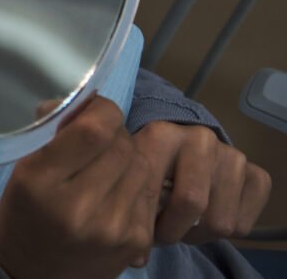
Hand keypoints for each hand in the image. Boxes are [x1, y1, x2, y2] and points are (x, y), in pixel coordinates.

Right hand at [0, 96, 158, 278]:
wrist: (32, 275)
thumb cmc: (25, 213)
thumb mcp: (25, 169)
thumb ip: (55, 134)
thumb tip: (88, 100)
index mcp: (41, 182)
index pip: (95, 129)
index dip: (100, 109)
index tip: (91, 110)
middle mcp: (79, 208)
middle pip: (122, 145)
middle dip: (113, 132)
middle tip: (97, 138)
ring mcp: (112, 228)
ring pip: (141, 164)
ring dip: (127, 155)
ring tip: (106, 165)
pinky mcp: (135, 242)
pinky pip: (148, 192)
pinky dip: (135, 182)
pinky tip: (116, 190)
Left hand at [132, 121, 270, 244]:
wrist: (184, 151)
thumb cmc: (153, 168)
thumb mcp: (135, 179)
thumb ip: (133, 207)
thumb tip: (139, 256)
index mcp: (162, 135)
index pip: (154, 191)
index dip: (146, 223)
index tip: (143, 234)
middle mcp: (201, 139)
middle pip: (192, 204)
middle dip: (173, 230)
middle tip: (163, 232)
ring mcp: (233, 156)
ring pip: (220, 222)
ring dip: (198, 234)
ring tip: (184, 222)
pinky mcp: (257, 175)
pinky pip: (242, 226)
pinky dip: (223, 232)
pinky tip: (207, 215)